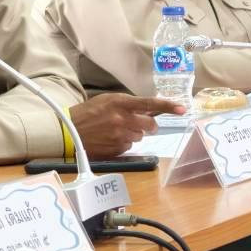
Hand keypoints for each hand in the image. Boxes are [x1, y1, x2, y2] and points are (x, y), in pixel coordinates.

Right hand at [68, 93, 183, 157]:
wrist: (68, 131)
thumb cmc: (88, 113)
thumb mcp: (107, 100)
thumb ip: (128, 103)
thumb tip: (148, 108)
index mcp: (121, 103)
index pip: (150, 104)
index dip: (168, 107)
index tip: (182, 109)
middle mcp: (122, 119)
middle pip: (150, 125)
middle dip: (147, 125)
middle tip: (138, 123)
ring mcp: (119, 136)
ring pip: (140, 137)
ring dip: (133, 134)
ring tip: (116, 130)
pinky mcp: (116, 150)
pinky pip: (129, 147)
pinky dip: (124, 143)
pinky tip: (111, 139)